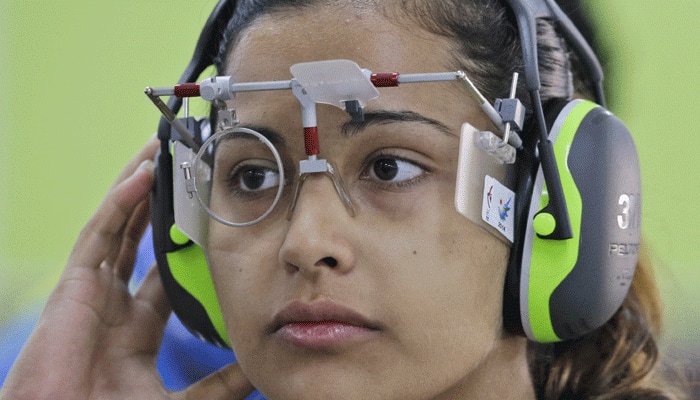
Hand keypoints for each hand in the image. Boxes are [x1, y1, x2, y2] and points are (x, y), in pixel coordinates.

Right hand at [0, 139, 254, 399]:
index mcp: (136, 330)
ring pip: (118, 227)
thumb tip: (260, 367)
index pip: (165, 275)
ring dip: (138, 189)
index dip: (184, 246)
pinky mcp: (73, 287)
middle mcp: (113, 305)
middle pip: (138, 240)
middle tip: (185, 171)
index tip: (210, 220)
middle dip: (159, 205)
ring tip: (162, 152)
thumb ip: (220, 384)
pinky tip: (142, 177)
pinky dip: (120, 204)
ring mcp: (92, 292)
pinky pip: (99, 235)